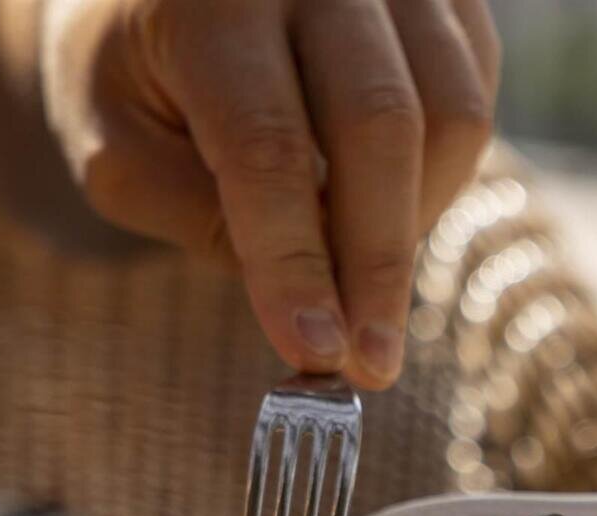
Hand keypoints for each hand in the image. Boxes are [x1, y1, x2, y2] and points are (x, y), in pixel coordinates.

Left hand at [41, 0, 498, 389]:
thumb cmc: (138, 73)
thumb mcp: (118, 147)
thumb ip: (201, 219)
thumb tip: (314, 313)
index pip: (267, 145)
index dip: (297, 262)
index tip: (317, 353)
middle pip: (382, 124)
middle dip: (379, 262)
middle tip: (371, 360)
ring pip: (454, 116)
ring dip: (418, 219)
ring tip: (363, 266)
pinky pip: (478, 98)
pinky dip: (443, 174)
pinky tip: (387, 196)